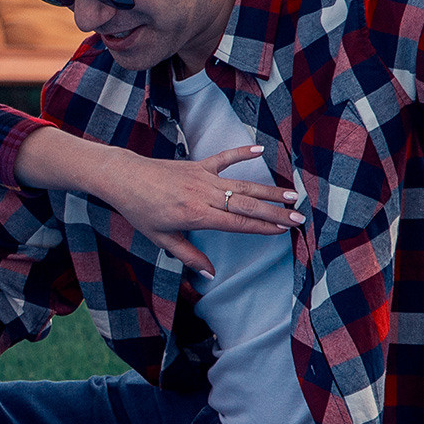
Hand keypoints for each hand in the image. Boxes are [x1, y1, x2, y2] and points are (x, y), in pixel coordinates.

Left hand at [95, 145, 302, 275]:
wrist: (124, 178)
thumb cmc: (140, 211)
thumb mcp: (161, 239)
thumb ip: (188, 255)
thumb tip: (210, 273)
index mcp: (196, 215)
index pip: (237, 223)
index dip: (262, 227)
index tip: (284, 230)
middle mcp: (203, 195)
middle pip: (246, 204)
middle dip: (275, 212)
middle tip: (299, 217)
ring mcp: (202, 177)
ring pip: (242, 184)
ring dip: (268, 189)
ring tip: (292, 194)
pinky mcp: (197, 165)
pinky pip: (224, 158)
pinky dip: (242, 152)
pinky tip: (261, 150)